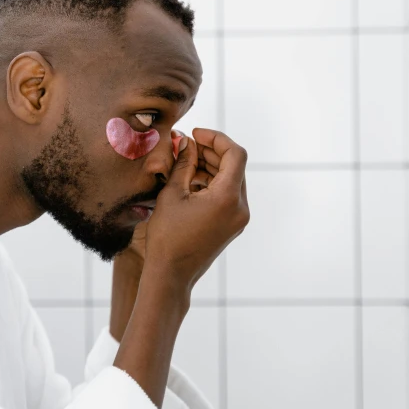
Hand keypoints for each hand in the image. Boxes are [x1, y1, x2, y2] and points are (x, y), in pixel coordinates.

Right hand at [142, 128, 249, 290]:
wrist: (171, 275)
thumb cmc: (167, 236)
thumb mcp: (172, 193)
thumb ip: (182, 163)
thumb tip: (185, 142)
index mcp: (228, 197)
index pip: (235, 154)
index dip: (216, 138)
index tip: (196, 134)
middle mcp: (240, 207)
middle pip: (235, 166)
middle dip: (212, 152)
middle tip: (188, 145)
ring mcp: (239, 218)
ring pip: (232, 180)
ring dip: (211, 167)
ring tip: (185, 163)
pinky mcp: (233, 225)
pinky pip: (228, 195)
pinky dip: (213, 183)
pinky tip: (190, 181)